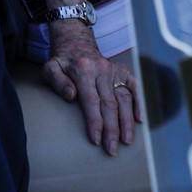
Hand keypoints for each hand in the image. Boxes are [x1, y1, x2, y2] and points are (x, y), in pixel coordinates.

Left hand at [42, 22, 139, 153]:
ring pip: (124, 98)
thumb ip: (57, 82)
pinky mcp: (123, 71)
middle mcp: (101, 70)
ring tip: (126, 140)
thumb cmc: (63, 62)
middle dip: (112, 129)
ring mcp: (114, 70)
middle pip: (109, 103)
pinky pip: (135, 87)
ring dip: (126, 121)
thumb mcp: (51, 68)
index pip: (91, 100)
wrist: (76, 43)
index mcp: (83, 70)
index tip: (96, 139)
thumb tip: (71, 96)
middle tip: (112, 149)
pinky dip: (139, 102)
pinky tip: (140, 119)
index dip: (95, 122)